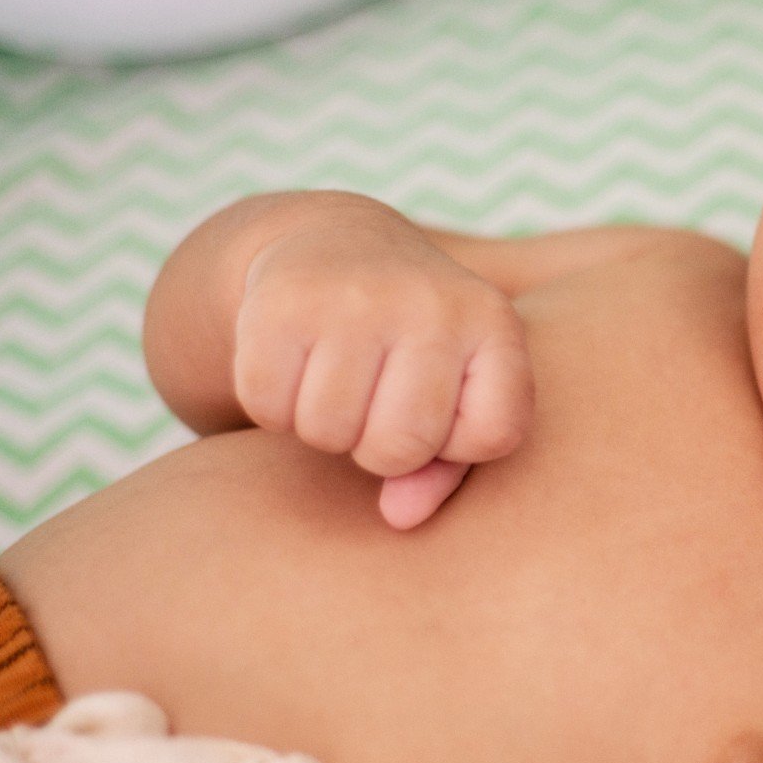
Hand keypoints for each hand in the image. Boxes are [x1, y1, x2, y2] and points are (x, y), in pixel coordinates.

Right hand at [231, 213, 532, 528]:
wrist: (334, 244)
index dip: (455, 444)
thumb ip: (445, 467)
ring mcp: (356, 298)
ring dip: (322, 428)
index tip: (438, 409)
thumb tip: (400, 518)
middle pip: (400, 445)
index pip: (493, 435)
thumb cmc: (409, 345)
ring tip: (334, 380)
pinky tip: (294, 365)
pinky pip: (267, 407)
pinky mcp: (281, 302)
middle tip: (373, 403)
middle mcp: (432, 304)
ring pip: (327, 432)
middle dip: (377, 447)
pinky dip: (272, 407)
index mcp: (495, 324)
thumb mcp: (452, 391)